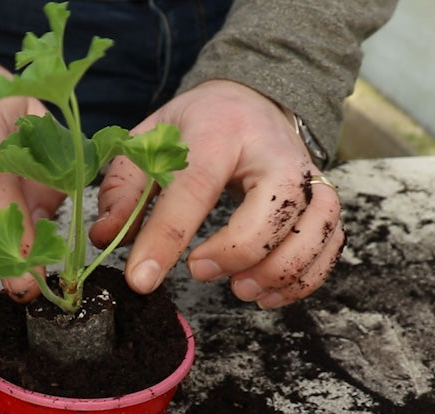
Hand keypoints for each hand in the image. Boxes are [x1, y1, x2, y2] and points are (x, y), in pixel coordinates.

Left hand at [91, 80, 343, 308]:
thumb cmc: (197, 127)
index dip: (167, 237)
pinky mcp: (324, 200)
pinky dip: (304, 279)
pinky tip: (266, 291)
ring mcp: (308, 175)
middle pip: (277, 205)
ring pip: (315, 228)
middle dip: (238, 251)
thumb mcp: (149, 140)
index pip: (196, 185)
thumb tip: (104, 235)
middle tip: (198, 271)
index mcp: (220, 130)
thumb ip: (124, 187)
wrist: (252, 101)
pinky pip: (330, 246)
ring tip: (240, 289)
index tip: (141, 279)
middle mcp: (274, 151)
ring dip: (280, 271)